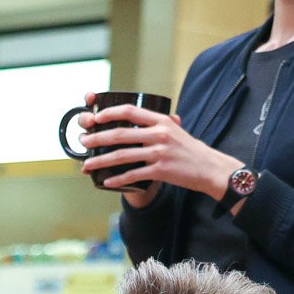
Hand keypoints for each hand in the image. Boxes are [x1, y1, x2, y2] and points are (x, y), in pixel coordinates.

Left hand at [80, 104, 245, 207]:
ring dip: (100, 161)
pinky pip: (133, 174)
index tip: (95, 117)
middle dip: (97, 138)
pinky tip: (106, 181)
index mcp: (162, 121)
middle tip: (83, 141)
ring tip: (86, 165)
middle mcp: (160, 134)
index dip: (110, 113)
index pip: (131, 111)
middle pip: (121, 134)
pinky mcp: (161, 170)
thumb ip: (160, 125)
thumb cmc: (192, 151)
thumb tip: (141, 121)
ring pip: (122, 155)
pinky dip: (117, 178)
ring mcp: (160, 152)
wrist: (211, 169)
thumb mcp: (177, 131)